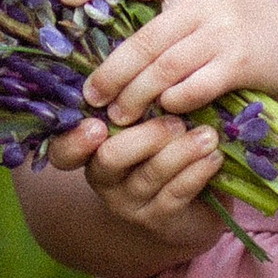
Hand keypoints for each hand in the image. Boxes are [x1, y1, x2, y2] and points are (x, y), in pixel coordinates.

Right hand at [43, 99, 224, 248]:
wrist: (198, 196)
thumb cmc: (170, 140)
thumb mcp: (151, 115)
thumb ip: (140, 96)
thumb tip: (150, 58)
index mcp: (91, 147)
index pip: (64, 150)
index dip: (74, 140)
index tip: (97, 125)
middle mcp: (102, 176)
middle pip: (109, 158)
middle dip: (145, 137)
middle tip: (177, 122)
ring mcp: (128, 202)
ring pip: (148, 176)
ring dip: (181, 152)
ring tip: (208, 136)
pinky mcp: (158, 219)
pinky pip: (175, 194)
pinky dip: (197, 172)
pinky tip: (214, 157)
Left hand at [60, 0, 277, 122]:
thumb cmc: (240, 30)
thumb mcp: (207, 6)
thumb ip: (168, 13)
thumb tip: (105, 36)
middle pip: (145, 40)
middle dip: (112, 73)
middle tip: (91, 96)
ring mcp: (224, 29)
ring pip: (165, 69)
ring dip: (137, 96)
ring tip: (119, 116)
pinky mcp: (241, 60)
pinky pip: (195, 87)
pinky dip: (176, 102)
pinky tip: (165, 113)